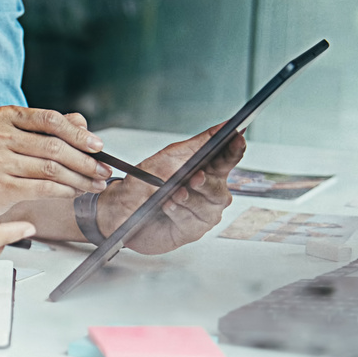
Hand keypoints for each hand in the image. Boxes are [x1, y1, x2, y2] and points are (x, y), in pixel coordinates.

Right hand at [0, 107, 111, 217]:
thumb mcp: (18, 136)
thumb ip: (49, 129)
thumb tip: (84, 127)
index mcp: (6, 117)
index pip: (50, 120)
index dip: (79, 134)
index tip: (99, 146)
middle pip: (54, 147)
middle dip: (85, 161)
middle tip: (103, 171)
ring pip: (51, 169)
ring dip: (79, 179)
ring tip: (94, 184)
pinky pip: (42, 188)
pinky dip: (64, 191)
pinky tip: (74, 192)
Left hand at [97, 127, 246, 254]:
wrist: (121, 208)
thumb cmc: (145, 181)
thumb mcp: (170, 157)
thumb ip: (199, 143)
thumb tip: (225, 126)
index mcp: (208, 170)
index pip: (229, 158)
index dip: (236, 149)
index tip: (237, 138)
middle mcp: (210, 192)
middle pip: (220, 188)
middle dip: (207, 183)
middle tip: (194, 178)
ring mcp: (203, 213)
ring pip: (208, 206)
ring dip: (188, 199)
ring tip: (172, 194)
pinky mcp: (192, 230)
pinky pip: (192, 222)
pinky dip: (178, 213)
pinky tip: (167, 207)